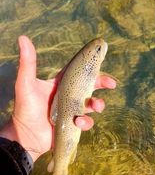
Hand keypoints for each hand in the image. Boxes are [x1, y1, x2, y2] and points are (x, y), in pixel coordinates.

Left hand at [0, 36, 115, 161]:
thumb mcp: (26, 83)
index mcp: (61, 83)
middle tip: (111, 84)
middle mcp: (69, 95)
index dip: (91, 66)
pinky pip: (87, 122)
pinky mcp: (75, 123)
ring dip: (98, 104)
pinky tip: (77, 122)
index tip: (102, 59)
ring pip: (92, 104)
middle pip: (91, 86)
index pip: (79, 71)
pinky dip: (86, 122)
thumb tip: (23, 38)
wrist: (25, 135)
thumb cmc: (24, 108)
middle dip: (103, 83)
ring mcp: (73, 110)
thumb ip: (28, 63)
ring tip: (95, 106)